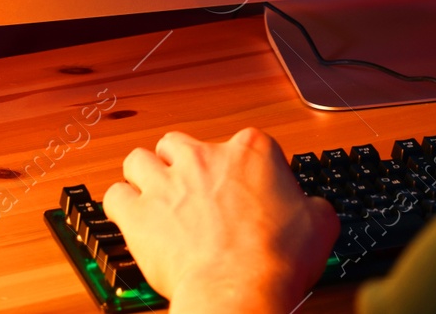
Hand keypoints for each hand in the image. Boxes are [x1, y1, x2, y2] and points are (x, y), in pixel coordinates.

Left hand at [102, 127, 339, 313]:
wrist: (238, 291)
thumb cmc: (274, 260)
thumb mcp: (319, 224)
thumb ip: (312, 205)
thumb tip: (312, 209)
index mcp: (251, 151)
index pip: (243, 144)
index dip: (243, 170)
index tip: (245, 191)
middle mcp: (205, 158)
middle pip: (181, 143)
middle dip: (183, 163)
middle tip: (192, 189)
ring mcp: (167, 183)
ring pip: (139, 159)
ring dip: (145, 175)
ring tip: (154, 195)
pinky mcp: (139, 213)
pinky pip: (115, 196)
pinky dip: (121, 205)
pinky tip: (133, 217)